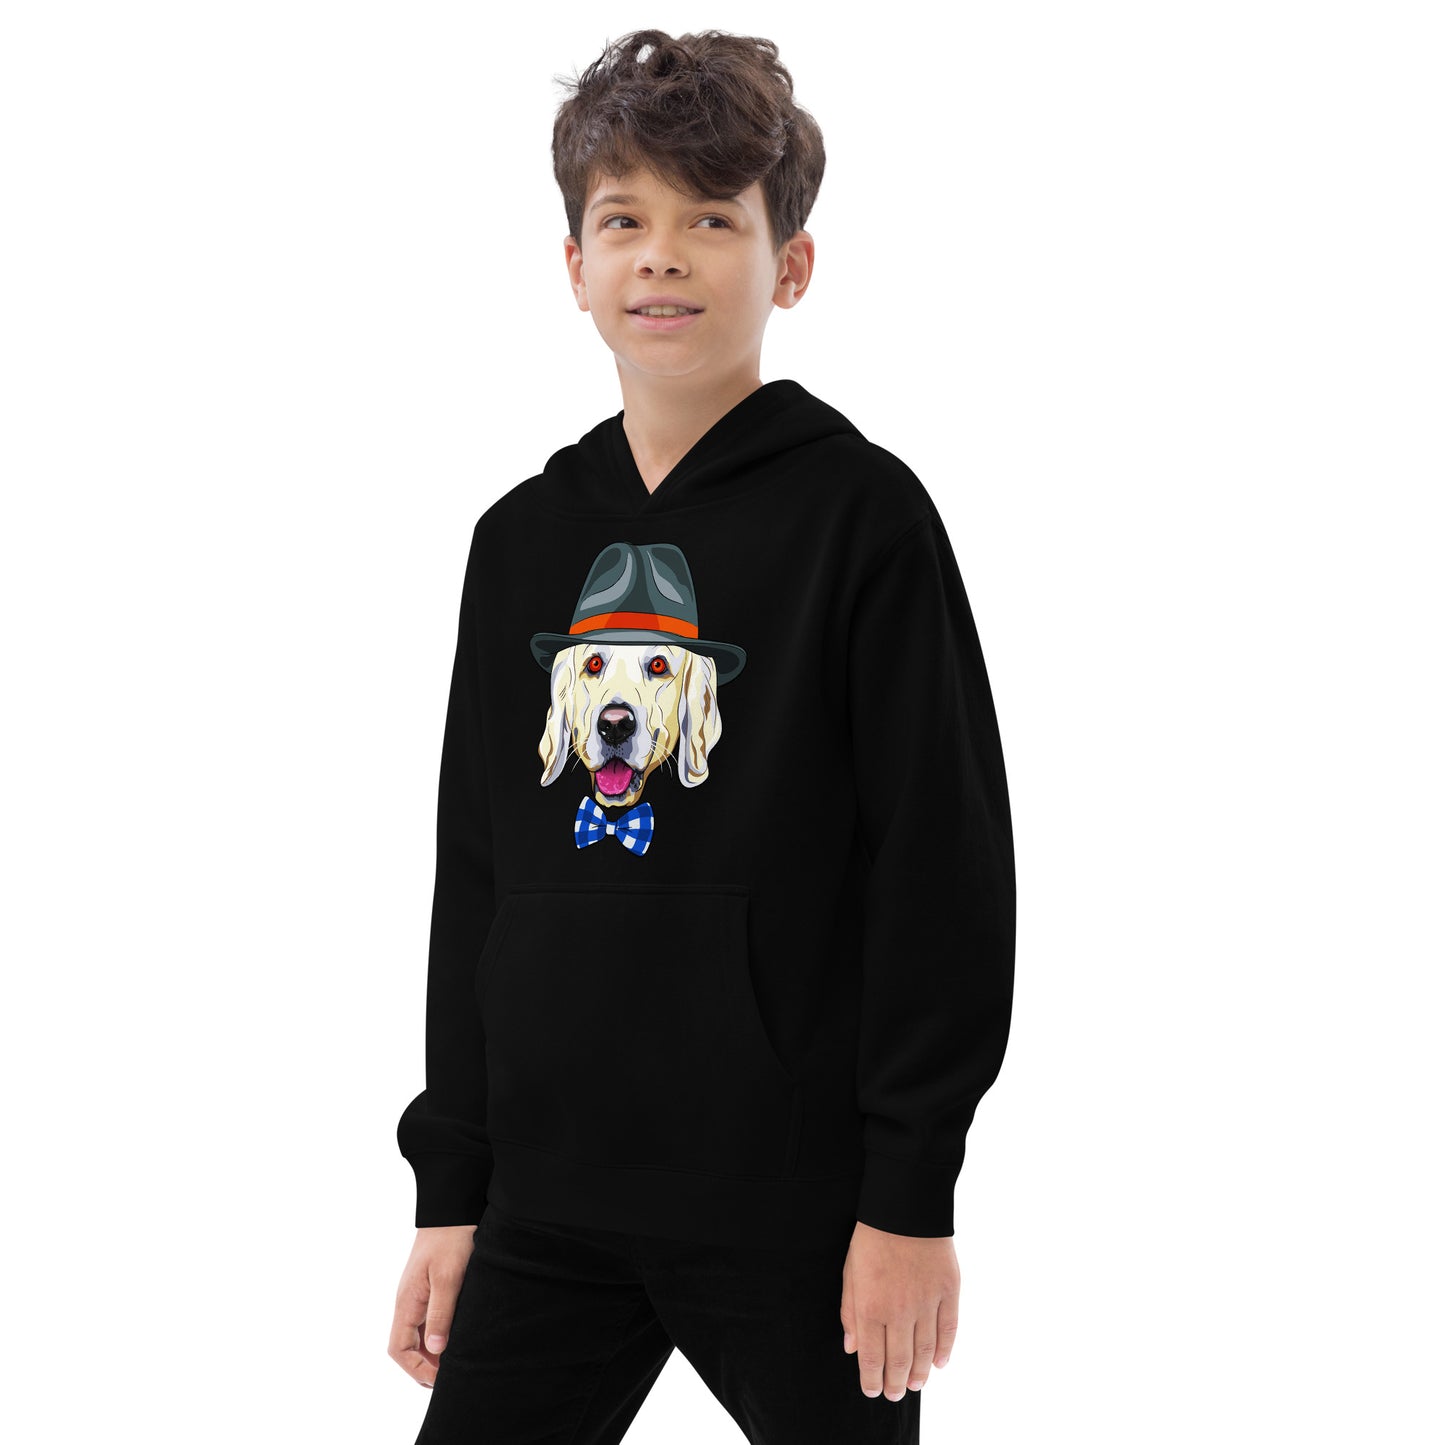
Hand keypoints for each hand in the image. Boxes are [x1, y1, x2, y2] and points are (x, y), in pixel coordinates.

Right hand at [388, 1224, 478, 1386]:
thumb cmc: (450, 1239)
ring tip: (456, 1363)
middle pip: (406, 1347)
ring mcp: (417, 1296)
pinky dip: (439, 1336)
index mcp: (406, 1302)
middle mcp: (407, 1302)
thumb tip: (436, 1350)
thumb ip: (441, 1313)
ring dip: (432, 1353)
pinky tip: (457, 1339)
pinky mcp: (430, 1288)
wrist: (453, 1208)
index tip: (441, 1379)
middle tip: (451, 1377)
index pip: (398, 1349)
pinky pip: (428, 1321)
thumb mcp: (449, 1277)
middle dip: (424, 1367)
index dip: (416, 1369)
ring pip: (417, 1336)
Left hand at [839, 1221, 959, 1399]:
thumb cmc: (872, 1238)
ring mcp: (927, 1302)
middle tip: (894, 1394)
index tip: (872, 1390)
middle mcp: (900, 1311)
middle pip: (900, 1360)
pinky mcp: (949, 1291)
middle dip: (895, 1382)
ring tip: (916, 1385)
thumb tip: (852, 1348)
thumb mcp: (850, 1273)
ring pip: (926, 1351)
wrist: (905, 1205)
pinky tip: (940, 1363)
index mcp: (871, 1307)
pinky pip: (949, 1329)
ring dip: (921, 1373)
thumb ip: (850, 1313)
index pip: (872, 1357)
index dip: (872, 1379)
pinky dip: (945, 1350)